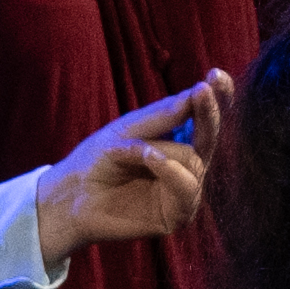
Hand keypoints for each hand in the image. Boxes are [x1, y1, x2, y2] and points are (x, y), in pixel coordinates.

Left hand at [40, 73, 233, 255]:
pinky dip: (168, 169)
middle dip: (208, 112)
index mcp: (175, 139)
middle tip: (204, 91)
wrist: (73, 196)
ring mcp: (183, 189)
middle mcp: (185, 164)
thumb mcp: (127, 129)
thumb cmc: (97, 160)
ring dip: (160, 149)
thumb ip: (163, 115)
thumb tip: (199, 91)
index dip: (216, 97)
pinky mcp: (178, 213)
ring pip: (194, 159)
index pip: (203, 118)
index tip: (217, 75)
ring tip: (125, 149)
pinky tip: (149, 158)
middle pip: (209, 136)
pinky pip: (187, 186)